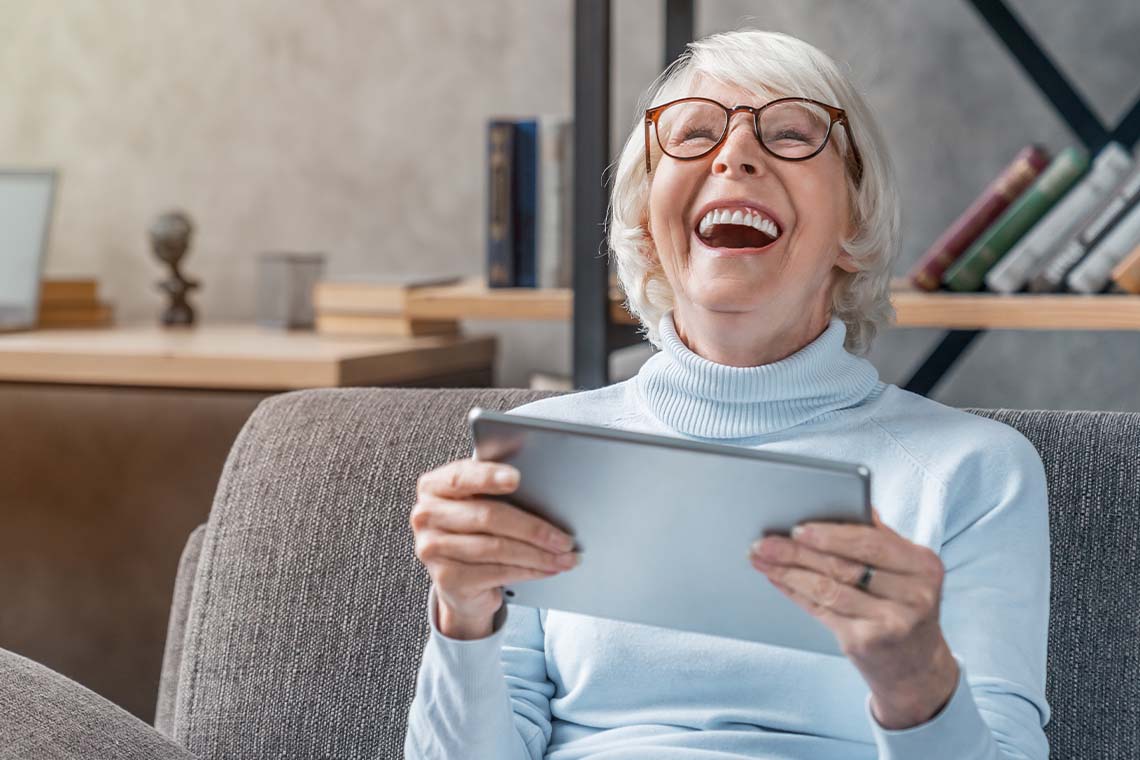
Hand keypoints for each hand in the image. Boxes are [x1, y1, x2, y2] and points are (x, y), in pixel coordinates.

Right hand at [410, 457, 578, 638]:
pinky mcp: (446, 578)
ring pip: (496, 548)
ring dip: (538, 554)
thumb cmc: (475, 531)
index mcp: (434, 487)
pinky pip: (497, 571)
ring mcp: (432, 549)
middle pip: (487, 516)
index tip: (517, 478)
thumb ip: (496, 490)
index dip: (489, 477)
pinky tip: (548, 569)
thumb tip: (544, 487)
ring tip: (565, 556)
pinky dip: (529, 570)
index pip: (461, 477)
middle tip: (564, 537)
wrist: (459, 580)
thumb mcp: (479, 503)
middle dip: (533, 528)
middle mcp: (426, 516)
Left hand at [749, 506, 958, 728]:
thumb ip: (879, 536)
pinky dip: (795, 592)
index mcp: (924, 565)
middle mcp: (914, 596)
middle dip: (798, 552)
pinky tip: (777, 578)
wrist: (917, 666)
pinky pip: (821, 610)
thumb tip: (846, 498)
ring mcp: (890, 623)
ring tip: (761, 557)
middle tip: (765, 541)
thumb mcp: (906, 568)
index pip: (871, 543)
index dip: (831, 535)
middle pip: (844, 567)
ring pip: (827, 590)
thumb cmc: (905, 603)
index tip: (798, 527)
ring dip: (787, 572)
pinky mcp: (866, 643)